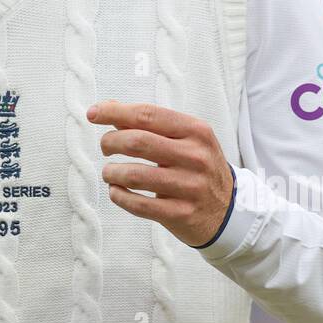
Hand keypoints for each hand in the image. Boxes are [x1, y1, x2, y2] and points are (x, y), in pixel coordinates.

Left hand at [88, 100, 234, 247]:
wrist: (229, 211)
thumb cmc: (198, 169)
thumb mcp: (186, 140)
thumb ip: (150, 124)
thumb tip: (111, 108)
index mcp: (196, 131)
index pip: (148, 115)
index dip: (115, 112)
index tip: (93, 113)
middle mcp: (195, 157)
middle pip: (137, 142)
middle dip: (110, 142)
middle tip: (105, 146)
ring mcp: (190, 187)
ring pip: (134, 175)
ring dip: (111, 172)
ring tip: (109, 172)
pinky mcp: (181, 214)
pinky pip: (139, 204)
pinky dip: (119, 196)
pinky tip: (116, 191)